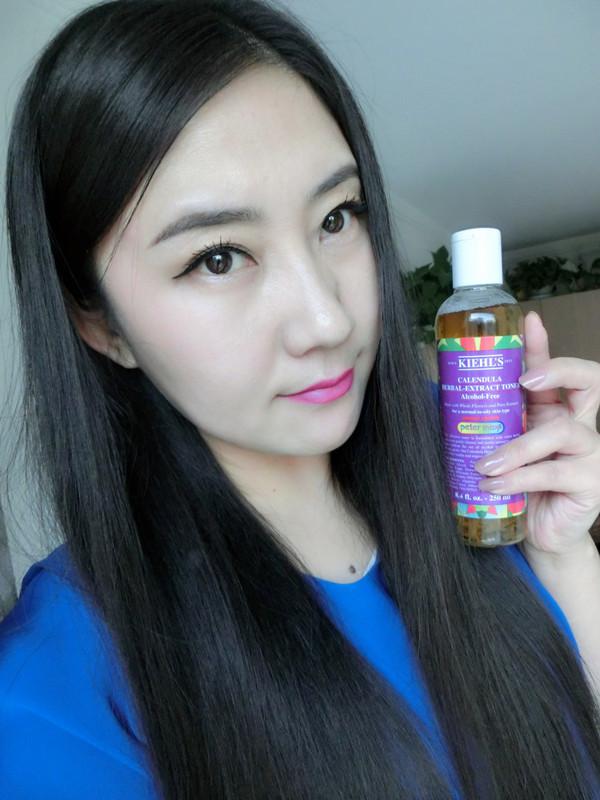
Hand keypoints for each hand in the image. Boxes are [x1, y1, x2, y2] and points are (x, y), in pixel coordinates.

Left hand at [474, 310, 599, 558]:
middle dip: (557, 371)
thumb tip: (447, 395)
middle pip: (590, 383)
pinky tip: (492, 485)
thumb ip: (492, 423)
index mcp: (559, 412)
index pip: (563, 370)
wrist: (536, 534)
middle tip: (523, 381)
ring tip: (483, 465)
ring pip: (560, 433)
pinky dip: (517, 478)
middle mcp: (581, 427)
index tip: (529, 322)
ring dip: (517, 447)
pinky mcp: (590, 484)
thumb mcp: (504, 448)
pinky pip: (552, 472)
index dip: (548, 345)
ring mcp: (591, 455)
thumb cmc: (518, 487)